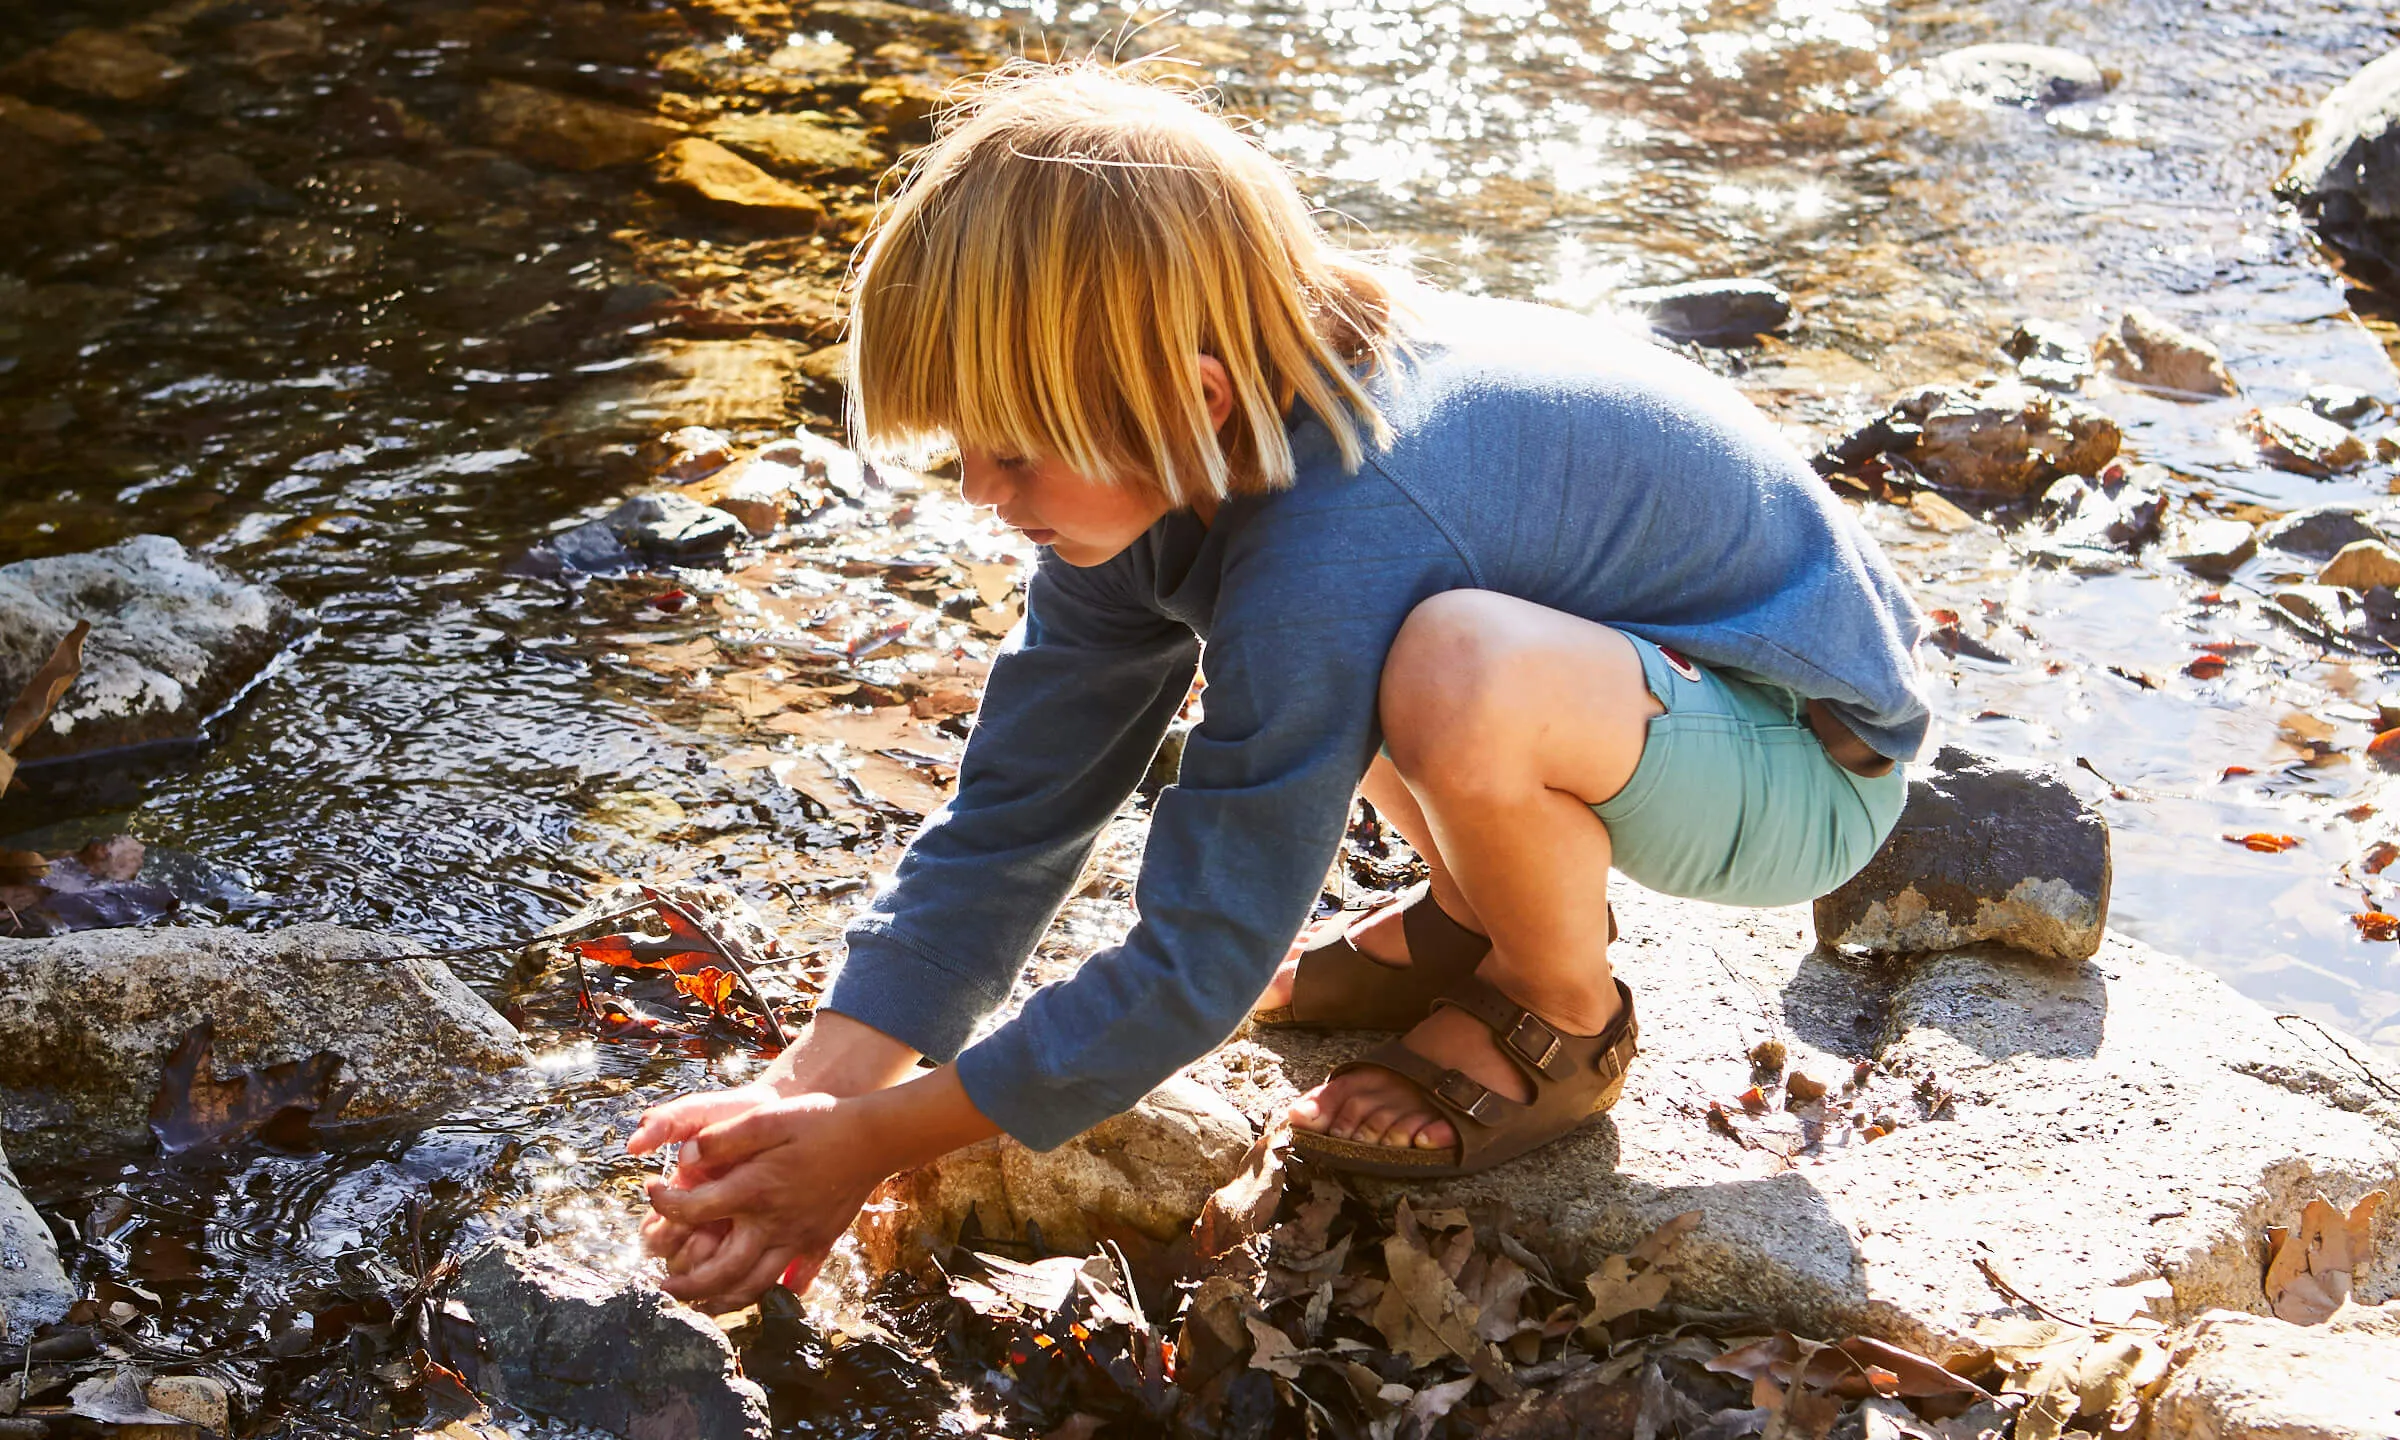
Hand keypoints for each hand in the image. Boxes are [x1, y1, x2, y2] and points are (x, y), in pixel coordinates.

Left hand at [634, 1065, 999, 1309]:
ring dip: (719, 1300)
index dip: (664, 1204)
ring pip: (752, 1286)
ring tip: (699, 1302)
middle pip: (721, 1272)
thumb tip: (686, 1155)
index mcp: (755, 1190)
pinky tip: (750, 1292)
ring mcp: (797, 1238)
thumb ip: (725, 1138)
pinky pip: (788, 1279)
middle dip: (687, 1285)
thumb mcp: (769, 1117)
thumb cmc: (820, 1121)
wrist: (874, 1137)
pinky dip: (765, 1293)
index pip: (694, 1210)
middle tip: (663, 1286)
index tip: (652, 1191)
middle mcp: (773, 1223)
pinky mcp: (818, 1241)